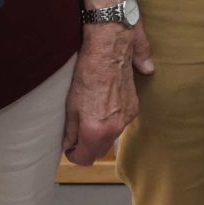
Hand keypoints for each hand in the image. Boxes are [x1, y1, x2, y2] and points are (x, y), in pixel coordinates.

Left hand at [62, 22, 150, 165]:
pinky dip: (111, 119)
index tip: (69, 148)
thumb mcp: (70, 103)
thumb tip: (69, 143)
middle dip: (88, 145)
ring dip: (100, 131)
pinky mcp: (135, 106)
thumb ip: (70, 129)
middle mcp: (116, 127)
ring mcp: (128, 117)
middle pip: (100, 150)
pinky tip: (103, 103)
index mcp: (97, 129)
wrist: (110, 46)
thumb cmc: (87, 70)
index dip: (74, 156)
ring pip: (112, 136)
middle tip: (76, 133)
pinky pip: (121, 122)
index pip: (86, 158)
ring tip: (89, 113)